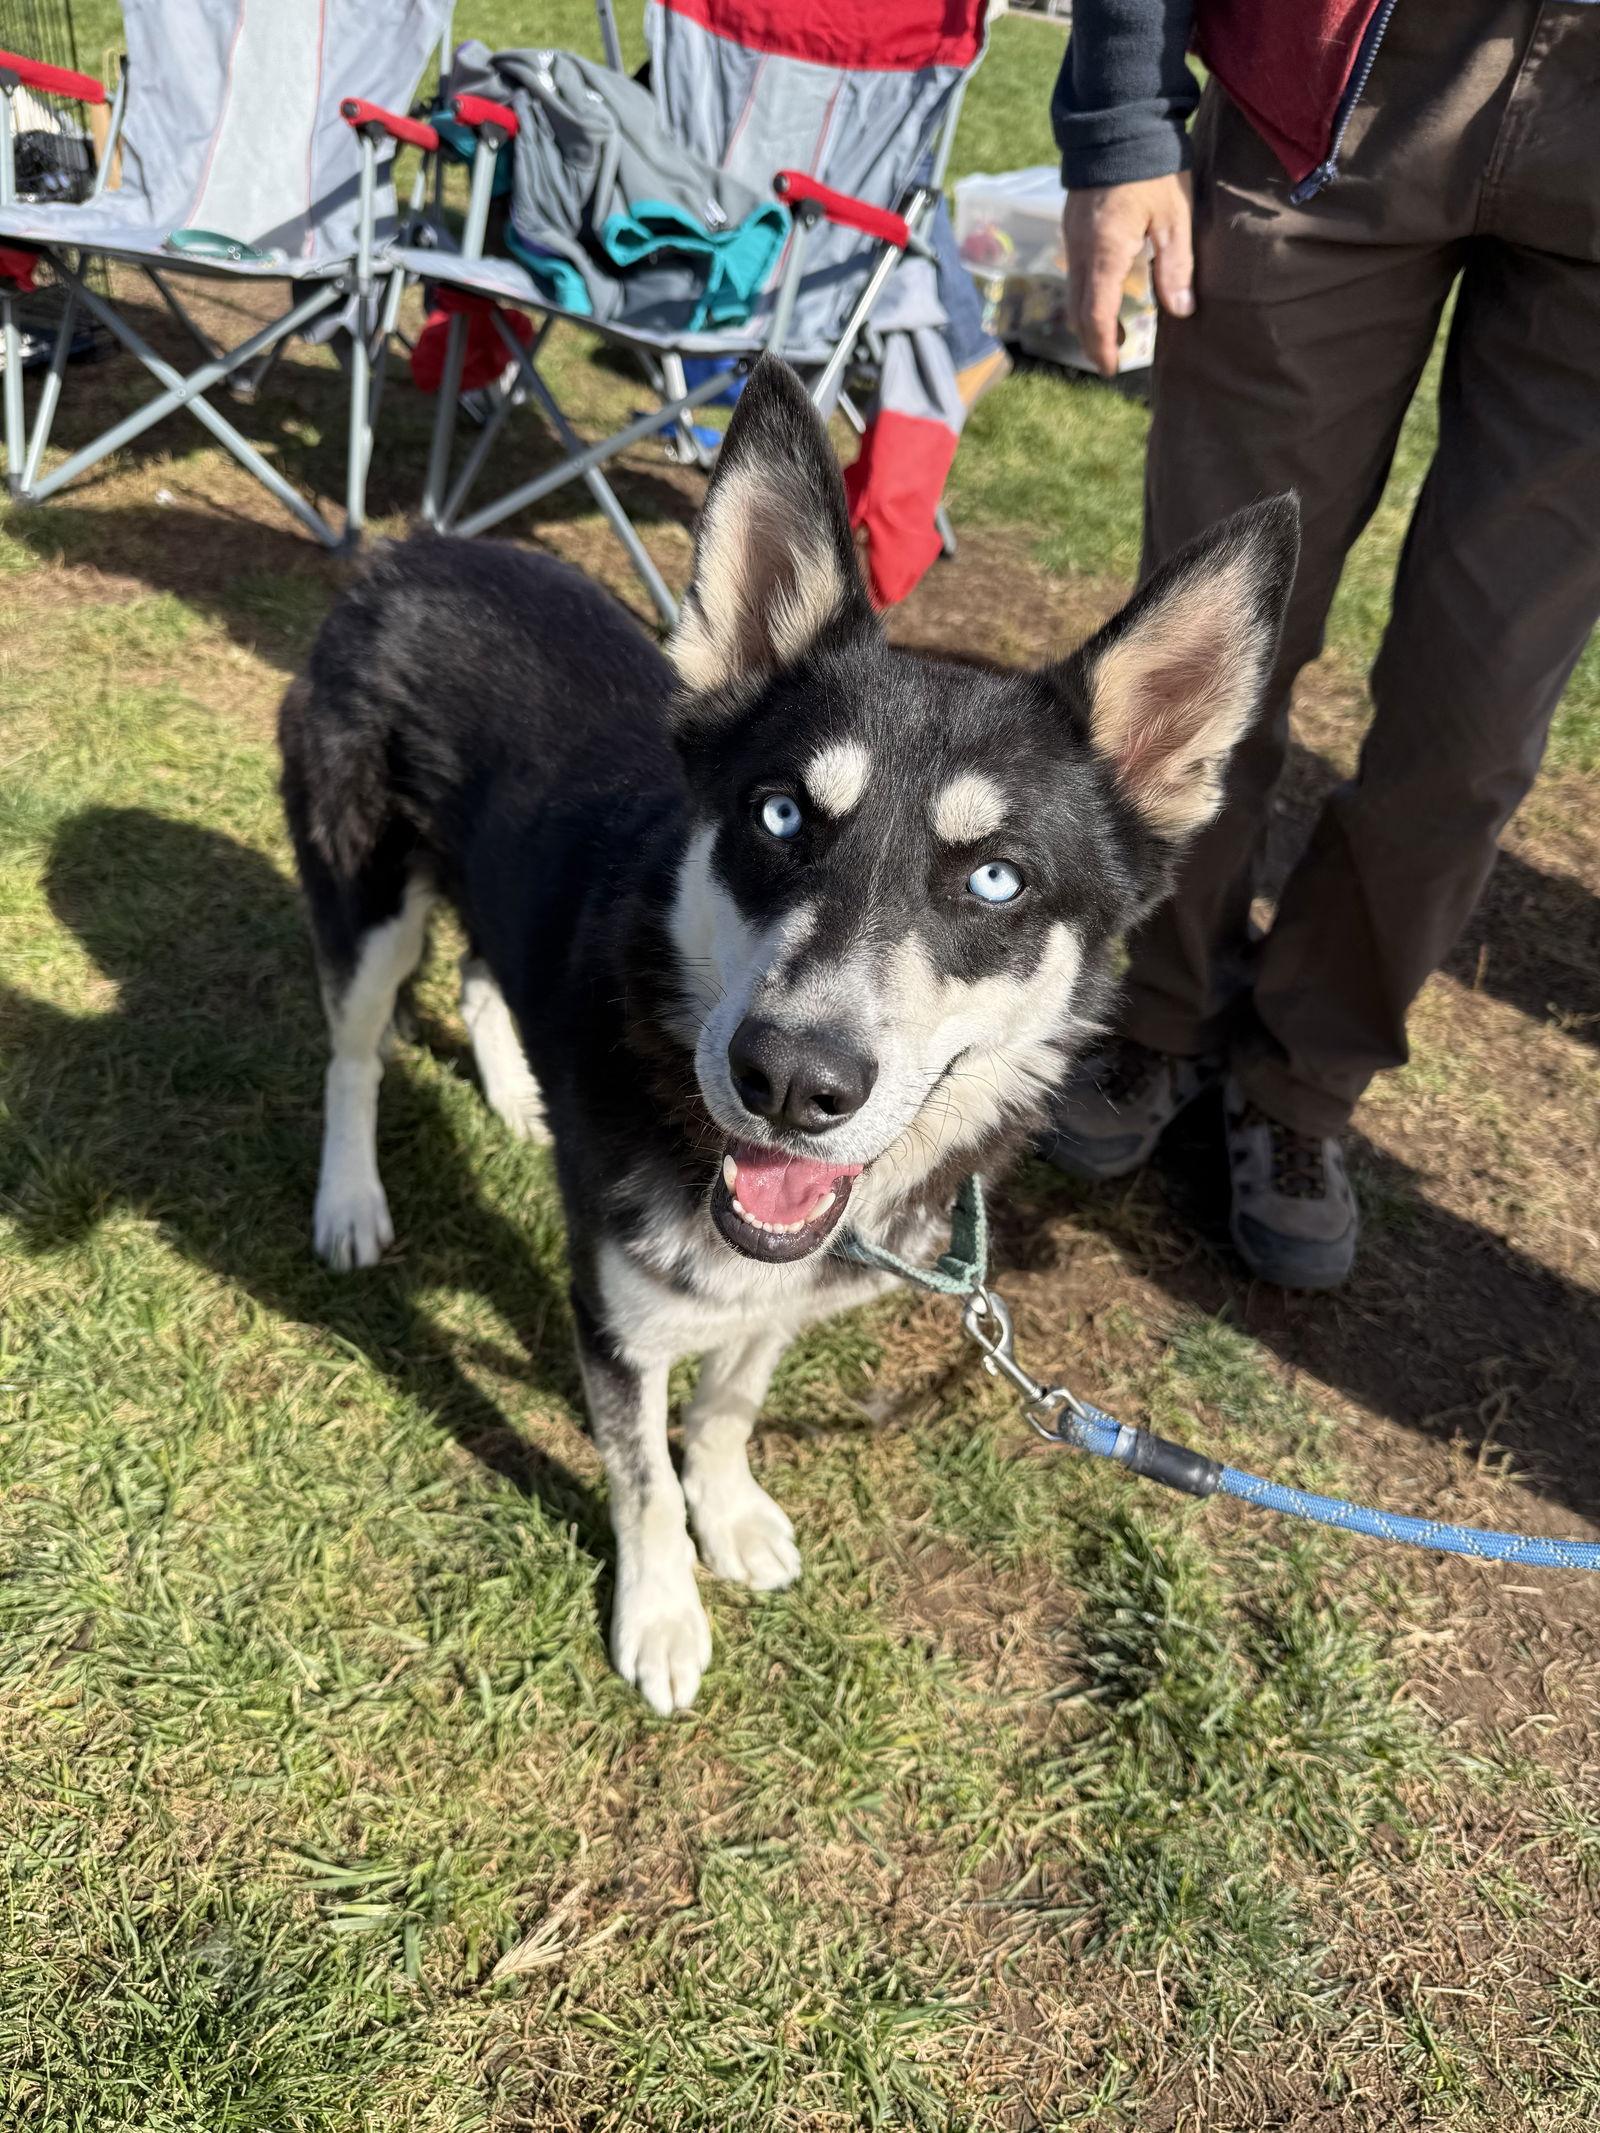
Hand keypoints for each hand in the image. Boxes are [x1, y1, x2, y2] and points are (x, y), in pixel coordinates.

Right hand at [1063, 173, 1193, 376]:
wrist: (1120, 119)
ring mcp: (1071, 236)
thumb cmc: (1153, 166)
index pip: (1096, 315)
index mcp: (1104, 254)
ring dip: (1090, 317)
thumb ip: (1176, 266)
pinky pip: (1074, 270)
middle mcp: (1080, 250)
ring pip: (1073, 291)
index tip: (1113, 369)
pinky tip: (1108, 290)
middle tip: (1112, 358)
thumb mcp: (1175, 216)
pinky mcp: (1072, 224)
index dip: (1103, 347)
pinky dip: (1086, 292)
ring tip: (1115, 330)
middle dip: (1093, 338)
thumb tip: (1181, 311)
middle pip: (1078, 309)